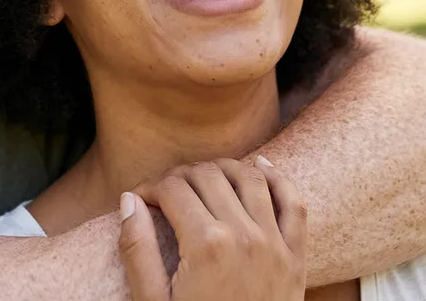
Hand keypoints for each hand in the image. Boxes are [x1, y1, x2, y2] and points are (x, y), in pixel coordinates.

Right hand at [119, 157, 306, 300]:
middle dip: (180, 175)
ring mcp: (275, 245)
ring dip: (221, 169)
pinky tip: (258, 167)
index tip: (140, 199)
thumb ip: (137, 250)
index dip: (150, 187)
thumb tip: (129, 200)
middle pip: (207, 175)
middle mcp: (244, 236)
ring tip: (201, 179)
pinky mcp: (297, 258)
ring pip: (248, 177)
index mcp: (206, 245)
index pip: (173, 188)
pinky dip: (277, 178)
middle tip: (165, 192)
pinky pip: (293, 202)